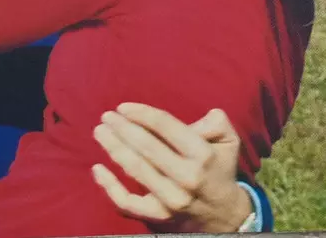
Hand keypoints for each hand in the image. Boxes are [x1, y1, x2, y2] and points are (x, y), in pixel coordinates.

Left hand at [92, 103, 252, 232]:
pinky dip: (109, 187)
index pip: (166, 127)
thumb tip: (192, 119)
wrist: (225, 217)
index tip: (123, 107)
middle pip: (147, 147)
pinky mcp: (158, 218)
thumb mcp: (228, 140)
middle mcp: (187, 177)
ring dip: (114, 148)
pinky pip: (128, 203)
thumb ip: (215, 121)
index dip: (142, 114)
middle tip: (106, 116)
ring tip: (100, 131)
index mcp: (202, 154)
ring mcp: (171, 200)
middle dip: (123, 128)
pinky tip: (97, 169)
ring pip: (136, 170)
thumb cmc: (219, 168)